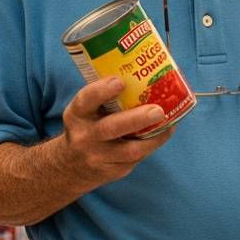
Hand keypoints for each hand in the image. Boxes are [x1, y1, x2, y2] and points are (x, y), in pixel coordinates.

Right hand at [59, 76, 176, 186]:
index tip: (119, 81)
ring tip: (169, 123)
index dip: (102, 90)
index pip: (86, 100)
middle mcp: (85, 136)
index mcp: (78, 114)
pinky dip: (153, 144)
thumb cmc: (88, 126)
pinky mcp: (113, 171)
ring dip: (153, 136)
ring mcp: (99, 157)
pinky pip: (136, 158)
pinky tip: (164, 132)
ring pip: (129, 150)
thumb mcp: (85, 111)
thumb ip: (106, 95)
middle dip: (136, 119)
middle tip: (157, 110)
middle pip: (110, 128)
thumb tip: (144, 68)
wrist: (70, 166)